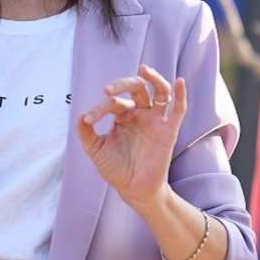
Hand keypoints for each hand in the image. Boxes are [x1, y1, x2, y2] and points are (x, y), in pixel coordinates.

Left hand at [76, 65, 187, 211]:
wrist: (132, 190)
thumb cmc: (115, 168)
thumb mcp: (96, 150)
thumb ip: (86, 133)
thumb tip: (79, 116)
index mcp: (123, 115)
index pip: (114, 101)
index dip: (99, 108)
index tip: (88, 121)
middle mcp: (140, 113)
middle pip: (137, 87)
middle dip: (123, 84)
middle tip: (108, 90)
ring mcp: (156, 120)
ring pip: (159, 91)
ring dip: (154, 78)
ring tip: (144, 69)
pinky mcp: (169, 131)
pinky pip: (178, 109)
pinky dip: (180, 94)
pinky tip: (179, 81)